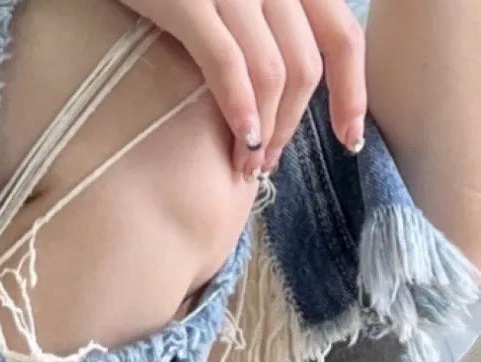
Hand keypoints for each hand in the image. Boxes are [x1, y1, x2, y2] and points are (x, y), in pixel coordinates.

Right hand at [118, 0, 367, 178]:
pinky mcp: (190, 2)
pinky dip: (237, 105)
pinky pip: (225, 62)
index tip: (349, 139)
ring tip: (245, 163)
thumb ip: (268, 22)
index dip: (351, 93)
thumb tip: (280, 87)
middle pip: (304, 67)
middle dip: (290, 126)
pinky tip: (239, 137)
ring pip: (271, 72)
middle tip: (265, 164)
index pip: (342, 37)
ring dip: (263, 129)